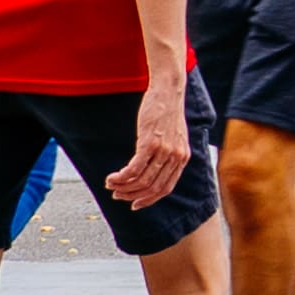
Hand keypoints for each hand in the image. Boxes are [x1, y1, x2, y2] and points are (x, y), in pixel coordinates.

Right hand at [109, 71, 192, 209]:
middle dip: (131, 195)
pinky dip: (120, 178)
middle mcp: (175, 157)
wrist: (169, 91)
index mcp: (182, 157)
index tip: (135, 204)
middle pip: (151, 187)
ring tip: (111, 185)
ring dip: (122, 187)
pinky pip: (133, 169)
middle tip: (117, 195)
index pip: (166, 188)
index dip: (149, 199)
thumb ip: (169, 154)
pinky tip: (112, 178)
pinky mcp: (150, 143)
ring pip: (141, 181)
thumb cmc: (168, 112)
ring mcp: (163, 151)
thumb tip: (155, 171)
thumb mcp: (174, 136)